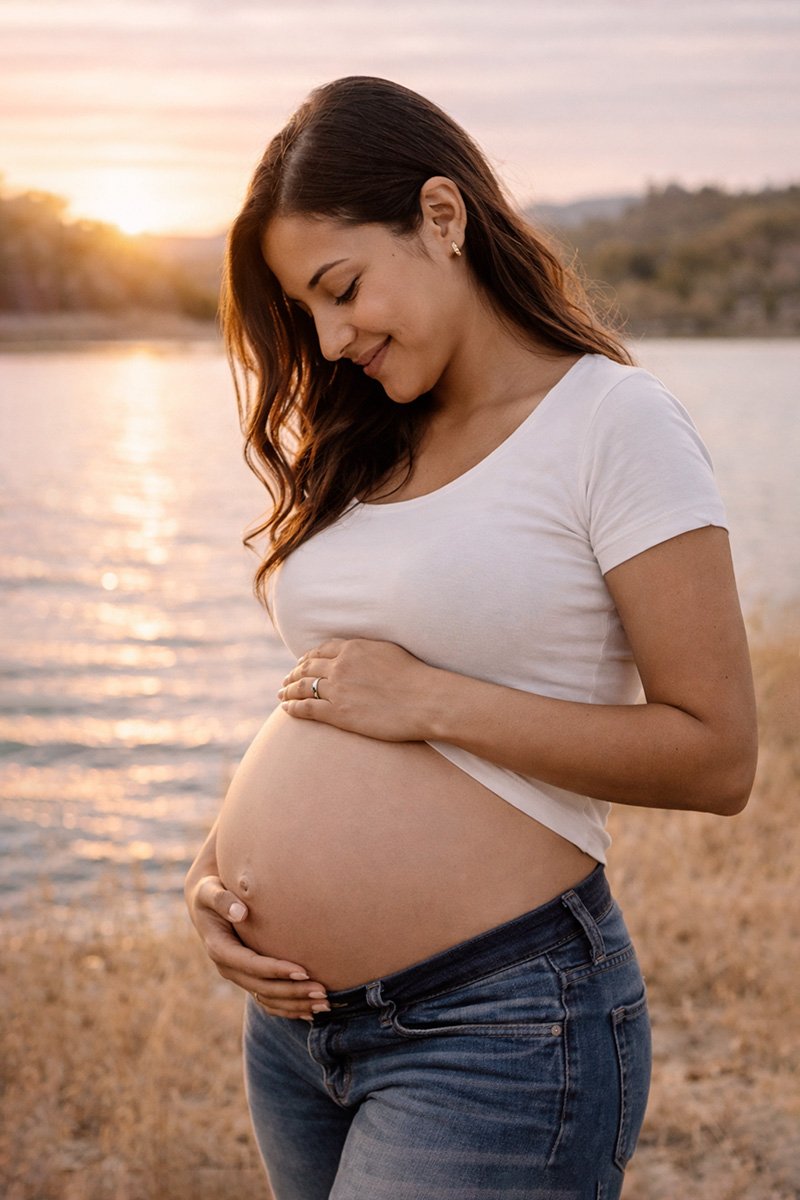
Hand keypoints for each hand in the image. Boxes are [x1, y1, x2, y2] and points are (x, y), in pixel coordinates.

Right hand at [185, 873, 329, 1020]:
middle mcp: (228, 968)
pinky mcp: (248, 978)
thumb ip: (222, 900)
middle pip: (263, 987)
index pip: (251, 964)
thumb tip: (240, 912)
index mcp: (219, 949)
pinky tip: (311, 1012)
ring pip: (268, 998)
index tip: (303, 970)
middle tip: (322, 991)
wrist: (205, 904)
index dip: (276, 970)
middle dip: (293, 991)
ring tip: (324, 1004)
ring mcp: (238, 976)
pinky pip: (268, 1000)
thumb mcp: (209, 891)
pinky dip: (289, 1008)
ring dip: (295, 1004)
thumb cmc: (211, 891)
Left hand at [278, 637, 438, 740]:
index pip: (321, 650)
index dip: (308, 657)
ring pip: (303, 687)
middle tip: (286, 680)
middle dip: (294, 673)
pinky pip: (307, 708)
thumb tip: (358, 652)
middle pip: (307, 667)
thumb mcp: (388, 651)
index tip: (301, 663)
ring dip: (288, 690)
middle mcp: (340, 665)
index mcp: (353, 647)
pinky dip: (293, 707)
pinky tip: (286, 709)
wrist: (425, 700)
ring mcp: (338, 689)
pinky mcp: (339, 713)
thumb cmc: (415, 677)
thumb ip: (367, 650)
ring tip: (281, 694)